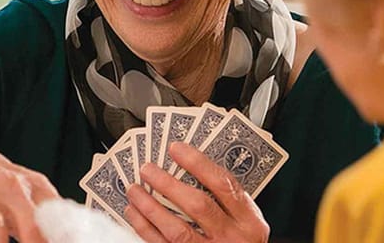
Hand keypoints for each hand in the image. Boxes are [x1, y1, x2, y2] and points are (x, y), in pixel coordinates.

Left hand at [124, 142, 268, 242]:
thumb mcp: (246, 222)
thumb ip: (227, 201)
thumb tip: (190, 170)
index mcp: (249, 221)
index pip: (223, 184)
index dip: (198, 163)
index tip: (176, 149)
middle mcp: (230, 237)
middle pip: (198, 205)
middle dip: (169, 184)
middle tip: (148, 169)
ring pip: (176, 229)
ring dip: (150, 207)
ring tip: (134, 190)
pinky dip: (145, 228)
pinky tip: (134, 214)